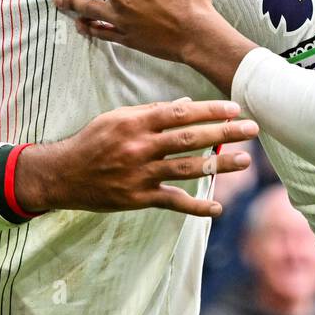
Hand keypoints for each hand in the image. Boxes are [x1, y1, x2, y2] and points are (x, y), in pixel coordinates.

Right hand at [14, 99, 257, 217]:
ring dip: (219, 165)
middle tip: (252, 129)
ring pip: (187, 168)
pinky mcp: (138, 198)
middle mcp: (140, 147)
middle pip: (190, 138)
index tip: (235, 108)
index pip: (180, 113)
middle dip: (225, 133)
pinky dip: (195, 206)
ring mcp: (140, 174)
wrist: (62, 175)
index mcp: (135, 123)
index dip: (210, 111)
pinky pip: (172, 201)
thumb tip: (185, 106)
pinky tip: (217, 208)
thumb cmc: (91, 141)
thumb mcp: (116, 118)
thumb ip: (150, 112)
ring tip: (245, 161)